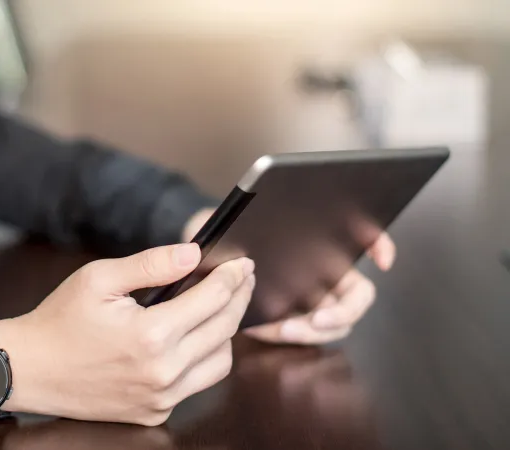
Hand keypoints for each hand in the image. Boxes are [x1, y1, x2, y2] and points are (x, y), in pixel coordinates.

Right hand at [0, 243, 254, 425]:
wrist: (30, 369)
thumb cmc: (60, 320)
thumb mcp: (99, 279)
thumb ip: (151, 264)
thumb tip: (193, 253)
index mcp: (152, 335)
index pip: (213, 299)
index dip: (233, 277)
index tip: (242, 263)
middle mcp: (163, 372)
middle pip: (225, 329)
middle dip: (238, 298)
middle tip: (242, 279)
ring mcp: (160, 398)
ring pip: (220, 362)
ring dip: (225, 333)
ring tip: (217, 309)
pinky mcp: (154, 413)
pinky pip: (196, 385)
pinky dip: (202, 360)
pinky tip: (191, 340)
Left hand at [182, 208, 395, 344]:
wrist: (206, 258)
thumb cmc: (226, 232)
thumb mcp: (232, 217)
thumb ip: (243, 214)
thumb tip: (249, 215)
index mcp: (323, 245)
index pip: (367, 239)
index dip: (381, 245)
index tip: (383, 259)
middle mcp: (326, 275)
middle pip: (355, 300)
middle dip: (342, 313)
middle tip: (318, 320)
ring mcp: (311, 302)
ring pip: (329, 327)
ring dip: (310, 332)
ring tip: (282, 329)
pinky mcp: (289, 322)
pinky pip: (295, 335)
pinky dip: (280, 335)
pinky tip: (256, 328)